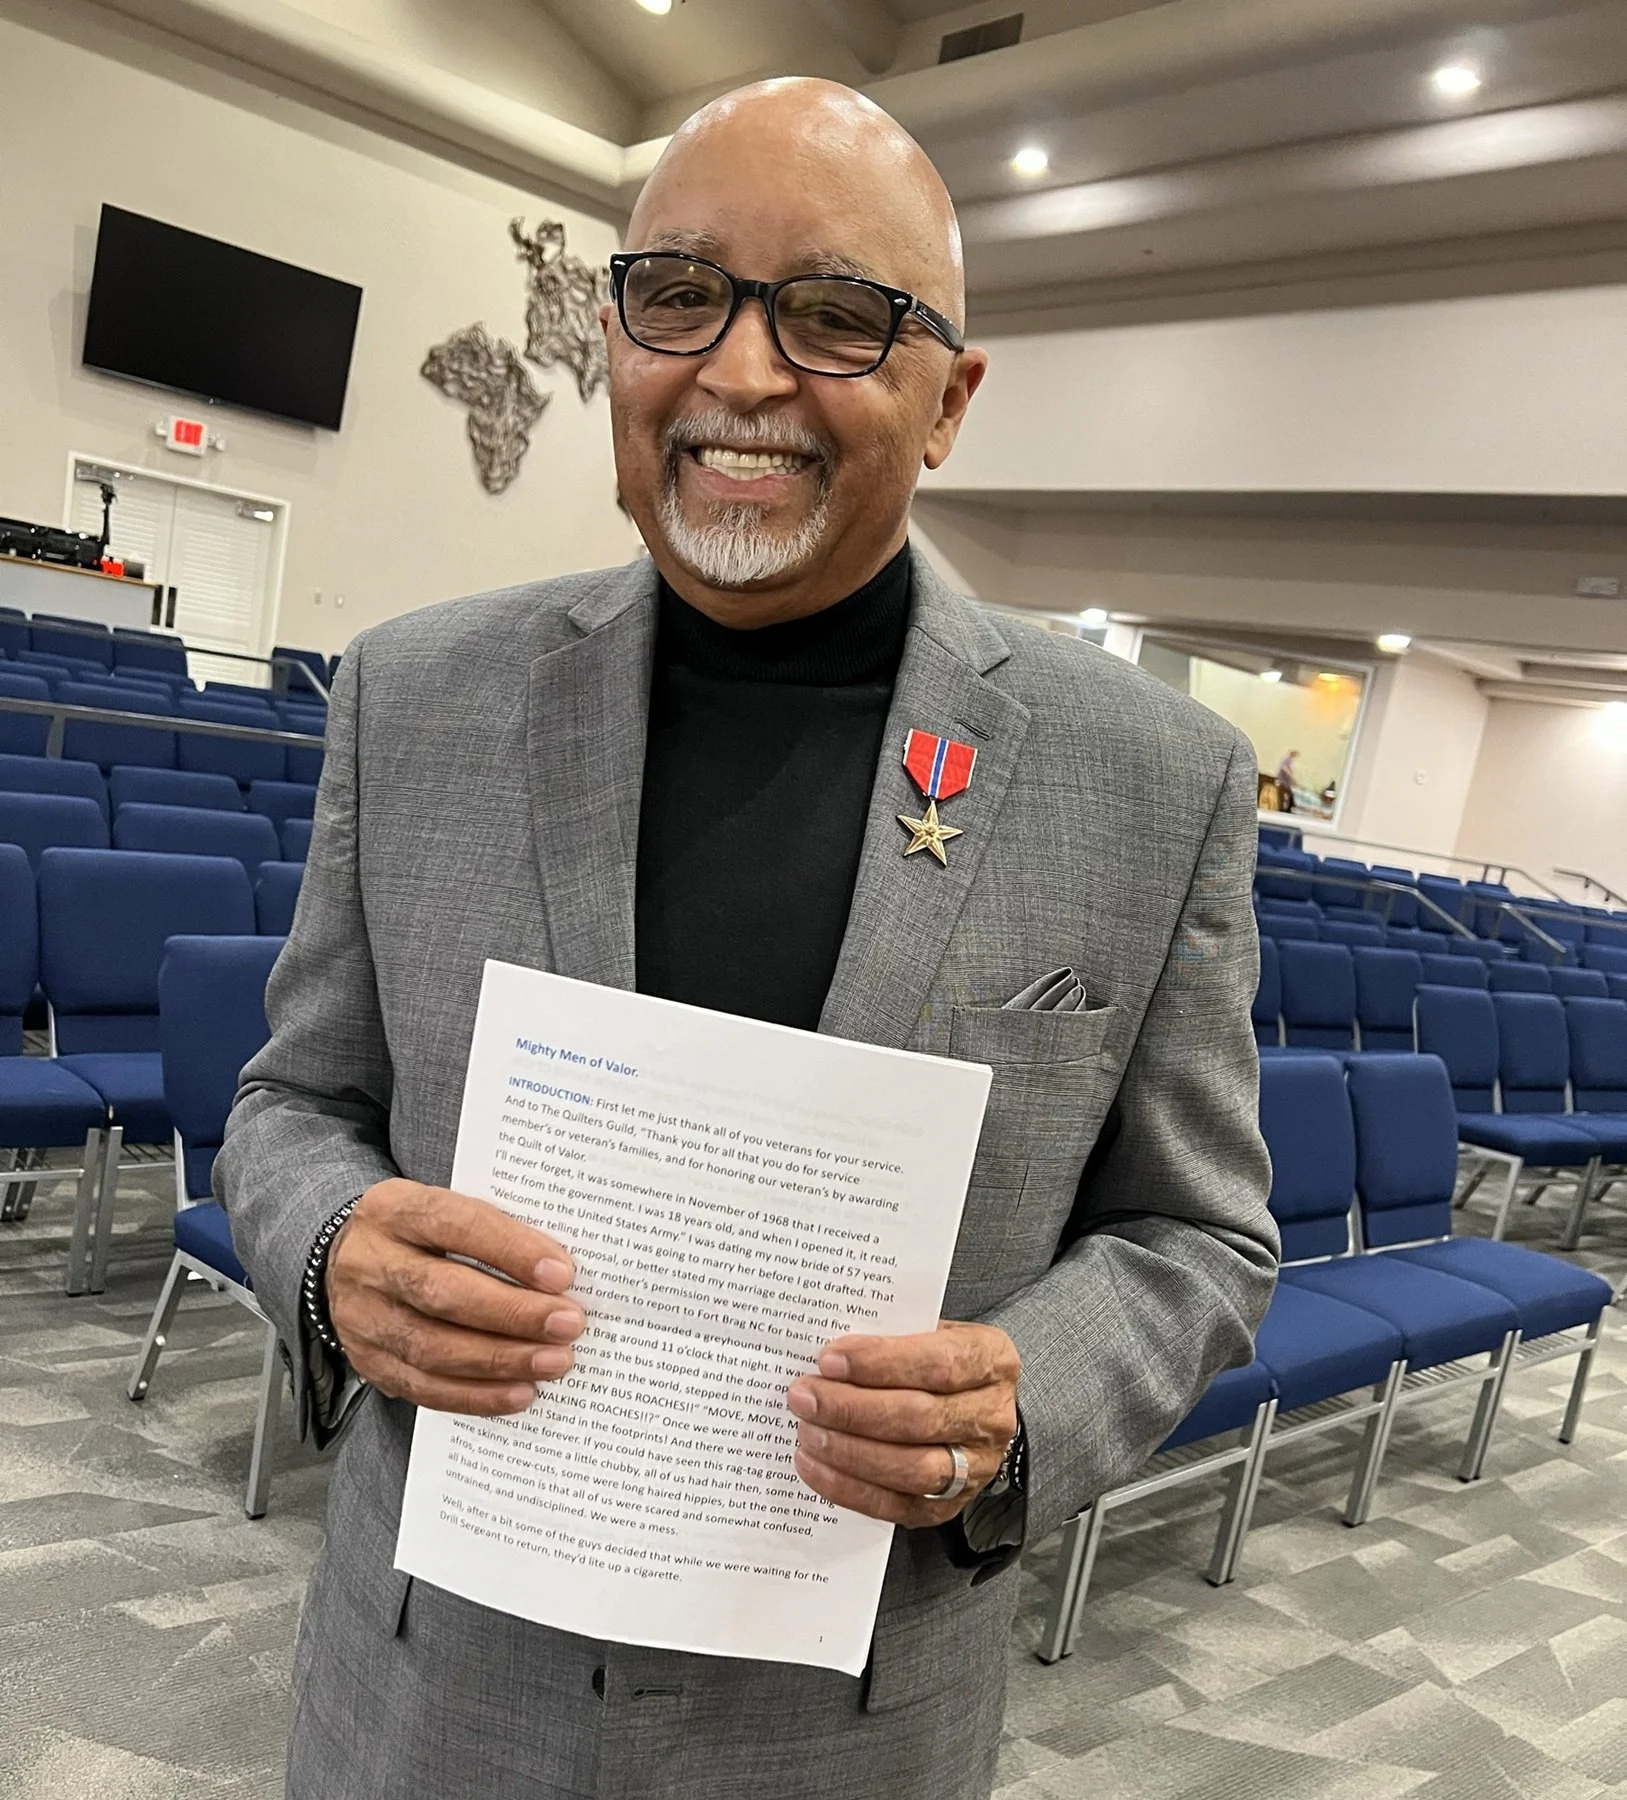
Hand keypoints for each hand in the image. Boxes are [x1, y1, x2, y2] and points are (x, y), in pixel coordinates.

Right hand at [326, 1179, 583, 1415]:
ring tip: (553, 1361)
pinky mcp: (369, 1363)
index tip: (562, 1273)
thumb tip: (560, 1274)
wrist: (348, 1260)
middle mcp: (370, 1263)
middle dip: (513, 1313)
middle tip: (568, 1323)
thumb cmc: (420, 1233)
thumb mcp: (444, 1209)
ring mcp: (363, 1318)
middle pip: (443, 1293)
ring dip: (502, 1360)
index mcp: (395, 1210)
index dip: (510, 1249)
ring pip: (433, 1348)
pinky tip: (520, 1393)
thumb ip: (493, 1231)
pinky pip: (424, 1388)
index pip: (455, 1224)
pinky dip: (477, 1395)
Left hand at [786, 1321, 1019, 1526]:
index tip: (829, 1359)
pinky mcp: (950, 1504)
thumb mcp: (928, 1330)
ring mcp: (976, 1467)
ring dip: (849, 1452)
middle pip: (920, 1418)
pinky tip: (814, 1466)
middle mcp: (992, 1417)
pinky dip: (849, 1488)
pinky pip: (898, 1506)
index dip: (881, 1363)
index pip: (939, 1363)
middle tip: (804, 1397)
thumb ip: (889, 1336)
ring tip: (807, 1431)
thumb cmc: (938, 1358)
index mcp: (992, 1360)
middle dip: (852, 1409)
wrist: (972, 1402)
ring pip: (912, 1468)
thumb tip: (828, 1354)